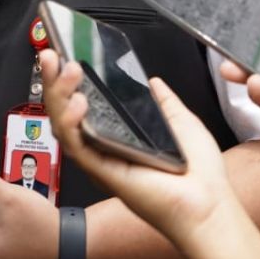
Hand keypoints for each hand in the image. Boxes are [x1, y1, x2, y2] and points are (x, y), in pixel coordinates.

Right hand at [39, 49, 240, 248]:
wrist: (208, 202)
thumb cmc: (200, 173)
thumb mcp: (182, 122)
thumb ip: (163, 101)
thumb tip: (153, 81)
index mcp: (120, 135)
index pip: (83, 104)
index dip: (70, 81)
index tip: (66, 56)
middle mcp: (104, 147)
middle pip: (65, 111)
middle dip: (54, 81)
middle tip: (51, 56)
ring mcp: (100, 159)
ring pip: (63, 127)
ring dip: (59, 95)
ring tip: (69, 71)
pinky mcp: (102, 171)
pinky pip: (77, 146)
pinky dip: (71, 122)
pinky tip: (79, 102)